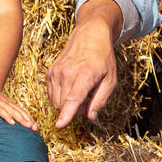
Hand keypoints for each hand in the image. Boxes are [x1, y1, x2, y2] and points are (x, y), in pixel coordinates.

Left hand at [0, 86, 36, 129]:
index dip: (6, 116)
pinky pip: (21, 111)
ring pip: (19, 111)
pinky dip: (28, 117)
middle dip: (22, 119)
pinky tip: (34, 124)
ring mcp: (8, 103)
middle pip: (13, 111)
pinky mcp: (12, 105)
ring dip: (28, 119)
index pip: (0, 110)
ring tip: (34, 127)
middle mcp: (2, 103)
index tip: (12, 123)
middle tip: (29, 127)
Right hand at [46, 0, 121, 127]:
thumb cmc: (103, 58)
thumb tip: (90, 117)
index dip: (66, 115)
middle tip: (88, 100)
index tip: (59, 125)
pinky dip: (59, 97)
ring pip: (55, 102)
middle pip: (63, 105)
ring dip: (66, 104)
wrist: (90, 35)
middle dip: (74, 110)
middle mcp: (67, 73)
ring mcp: (56, 72)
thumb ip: (100, 100)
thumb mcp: (110, 79)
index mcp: (84, 76)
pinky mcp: (50, 72)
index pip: (73, 100)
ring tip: (80, 92)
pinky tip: (70, 88)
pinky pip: (51, 94)